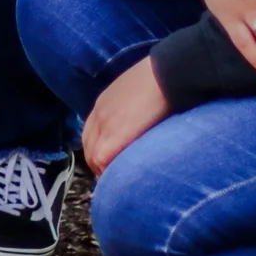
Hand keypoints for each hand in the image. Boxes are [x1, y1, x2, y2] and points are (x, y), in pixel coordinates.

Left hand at [83, 56, 171, 172]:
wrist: (166, 75)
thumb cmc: (160, 81)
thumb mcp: (138, 93)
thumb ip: (132, 108)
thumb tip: (141, 122)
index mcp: (104, 104)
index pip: (91, 134)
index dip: (100, 151)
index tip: (113, 162)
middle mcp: (99, 115)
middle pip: (88, 147)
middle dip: (99, 164)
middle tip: (117, 175)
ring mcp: (104, 125)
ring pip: (93, 156)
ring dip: (104, 170)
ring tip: (122, 180)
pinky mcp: (115, 135)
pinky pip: (102, 159)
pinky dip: (109, 170)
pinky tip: (123, 177)